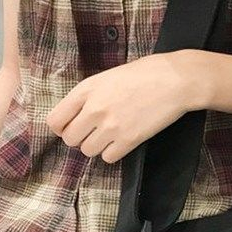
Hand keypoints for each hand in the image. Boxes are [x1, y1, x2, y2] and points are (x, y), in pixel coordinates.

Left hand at [46, 50, 209, 162]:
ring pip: (88, 151)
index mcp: (86, 90)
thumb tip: (79, 114)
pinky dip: (114, 152)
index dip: (62, 127)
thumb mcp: (109, 76)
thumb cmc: (146, 73)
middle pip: (70, 139)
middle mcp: (94, 109)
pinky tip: (124, 140)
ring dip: (98, 146)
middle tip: (95, 132)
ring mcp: (111, 126)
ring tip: (112, 135)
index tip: (72, 127)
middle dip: (81, 138)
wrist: (175, 80)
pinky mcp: (129, 140)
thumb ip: (90, 95)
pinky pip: (109, 157)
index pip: (55, 120)